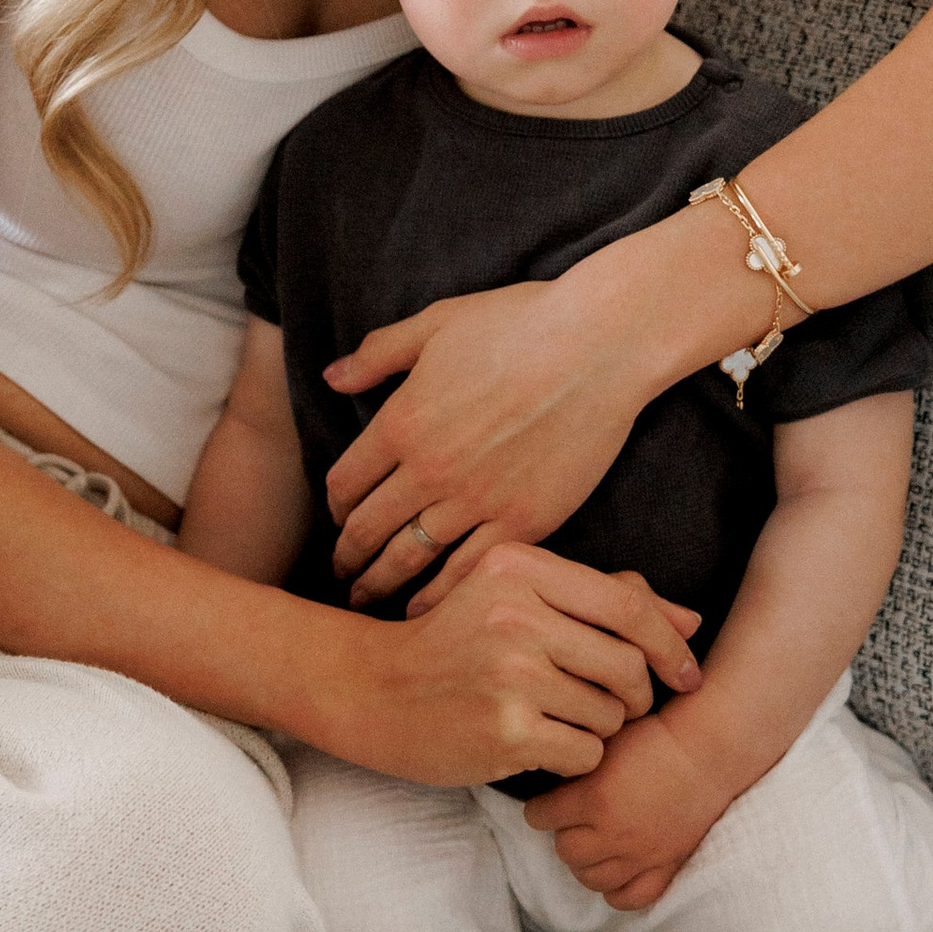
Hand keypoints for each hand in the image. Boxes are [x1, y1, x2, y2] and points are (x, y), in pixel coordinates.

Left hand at [324, 268, 660, 601]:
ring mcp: (477, 500)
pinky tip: (422, 608)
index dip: (334, 507)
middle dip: (346, 557)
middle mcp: (430, 469)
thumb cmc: (520, 323)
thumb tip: (331, 379)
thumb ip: (379, 355)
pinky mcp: (524, 522)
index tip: (338, 519)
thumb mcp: (436, 323)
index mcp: (402, 422)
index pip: (344, 483)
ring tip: (366, 598)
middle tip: (340, 573)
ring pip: (409, 558)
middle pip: (367, 529)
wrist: (601, 345)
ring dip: (379, 583)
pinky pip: (466, 571)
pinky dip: (436, 596)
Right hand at [335, 543, 699, 791]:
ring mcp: (511, 673)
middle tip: (607, 704)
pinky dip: (574, 757)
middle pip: (628, 665)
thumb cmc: (453, 643)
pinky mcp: (506, 730)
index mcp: (520, 567)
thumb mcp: (515, 598)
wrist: (370, 690)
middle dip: (632, 696)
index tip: (687, 674)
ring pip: (610, 714)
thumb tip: (689, 622)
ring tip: (556, 718)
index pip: (628, 607)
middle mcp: (516, 614)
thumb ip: (603, 601)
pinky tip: (539, 744)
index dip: (670, 646)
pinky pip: (585, 753)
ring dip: (598, 728)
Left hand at [531, 713, 728, 913]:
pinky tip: (616, 869)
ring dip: (586, 862)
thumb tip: (548, 776)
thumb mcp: (604, 740)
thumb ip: (574, 766)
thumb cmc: (656, 737)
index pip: (539, 817)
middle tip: (574, 820)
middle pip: (564, 850)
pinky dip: (616, 889)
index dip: (540, 807)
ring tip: (593, 844)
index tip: (546, 803)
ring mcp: (640, 855)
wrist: (708, 751)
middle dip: (564, 834)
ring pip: (590, 878)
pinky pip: (629, 898)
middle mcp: (614, 832)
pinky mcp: (665, 867)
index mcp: (594, 798)